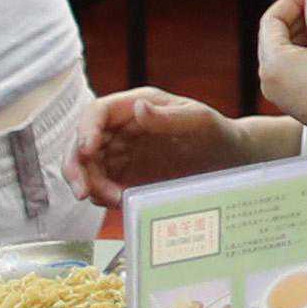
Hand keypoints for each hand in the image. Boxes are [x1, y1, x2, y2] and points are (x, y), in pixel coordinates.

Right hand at [70, 89, 248, 204]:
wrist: (229, 161)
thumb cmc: (217, 133)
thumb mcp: (199, 121)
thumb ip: (168, 117)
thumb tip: (137, 107)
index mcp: (137, 106)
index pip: (98, 112)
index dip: (85, 130)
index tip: (88, 151)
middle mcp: (123, 128)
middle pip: (83, 143)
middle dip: (76, 167)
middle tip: (83, 192)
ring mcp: (122, 152)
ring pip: (88, 168)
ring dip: (92, 186)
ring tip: (114, 199)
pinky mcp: (126, 175)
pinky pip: (102, 185)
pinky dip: (103, 195)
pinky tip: (120, 201)